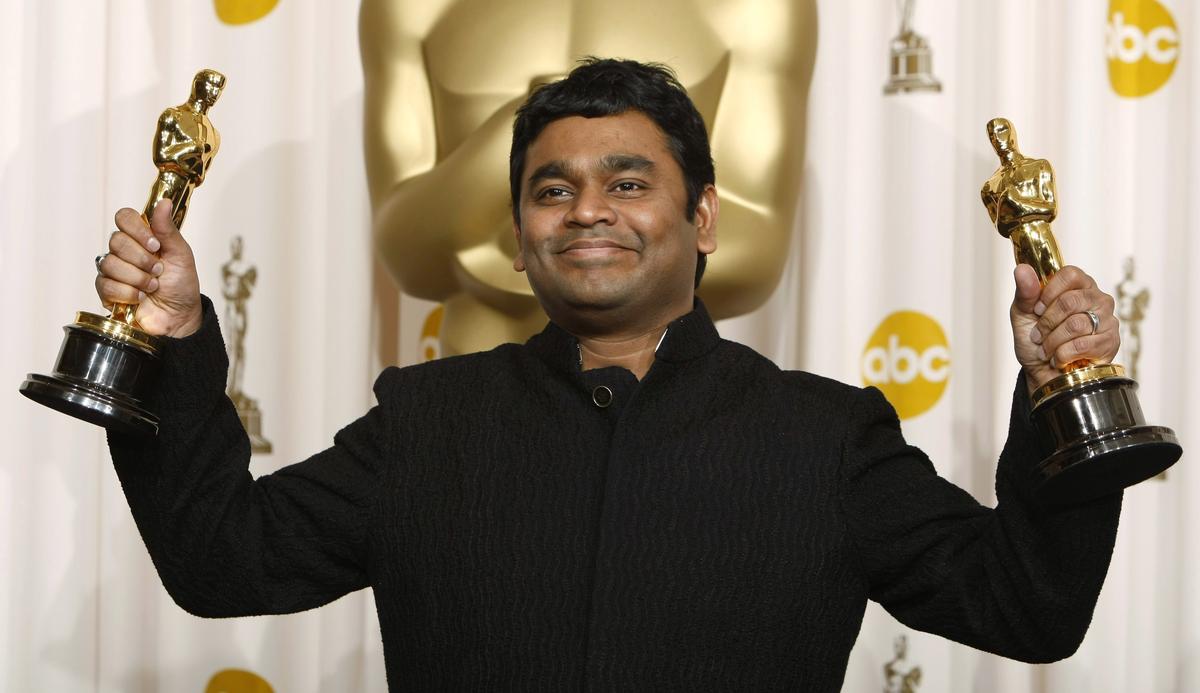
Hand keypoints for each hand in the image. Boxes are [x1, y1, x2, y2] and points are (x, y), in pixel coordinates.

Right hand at [95, 199, 202, 337]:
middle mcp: (125, 250)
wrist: (179, 316)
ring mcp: (114, 270)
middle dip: (142, 259)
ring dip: (137, 278)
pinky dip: (128, 293)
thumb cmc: (182, 285)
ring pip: (109, 263)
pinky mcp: (107, 291)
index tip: (155, 245)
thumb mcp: (181, 255)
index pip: (124, 217)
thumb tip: (164, 202)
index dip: (136, 230)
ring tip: (153, 287)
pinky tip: (140, 298)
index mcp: (142, 237)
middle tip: (158, 270)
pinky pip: (105, 284)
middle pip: (116, 240)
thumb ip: (168, 230)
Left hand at [1010, 264, 1119, 393]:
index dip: (1049, 293)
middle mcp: (1097, 298)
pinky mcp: (1111, 342)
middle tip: (1038, 335)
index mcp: (1078, 285)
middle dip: (1046, 322)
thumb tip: (1022, 269)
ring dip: (1052, 341)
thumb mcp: (1023, 314)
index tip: (1037, 309)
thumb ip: (1025, 292)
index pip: (1070, 274)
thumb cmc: (1035, 340)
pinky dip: (1062, 355)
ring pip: (1076, 324)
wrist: (1042, 373)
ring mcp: (1108, 320)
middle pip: (1070, 301)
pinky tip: (1059, 358)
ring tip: (1046, 349)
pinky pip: (1083, 345)